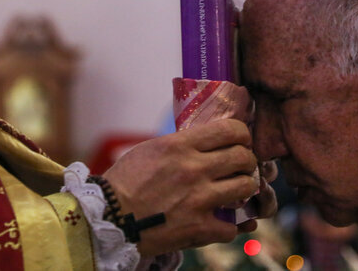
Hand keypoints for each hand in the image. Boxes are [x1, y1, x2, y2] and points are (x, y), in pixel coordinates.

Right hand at [103, 118, 271, 256]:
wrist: (110, 217)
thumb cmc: (126, 181)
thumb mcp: (151, 149)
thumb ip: (181, 145)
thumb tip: (208, 142)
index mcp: (180, 145)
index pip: (230, 130)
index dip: (242, 134)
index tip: (240, 141)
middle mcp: (194, 169)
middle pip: (243, 157)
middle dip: (247, 161)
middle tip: (241, 167)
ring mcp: (199, 199)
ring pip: (245, 188)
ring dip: (244, 190)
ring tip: (236, 192)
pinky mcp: (199, 228)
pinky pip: (232, 226)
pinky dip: (229, 226)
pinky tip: (221, 222)